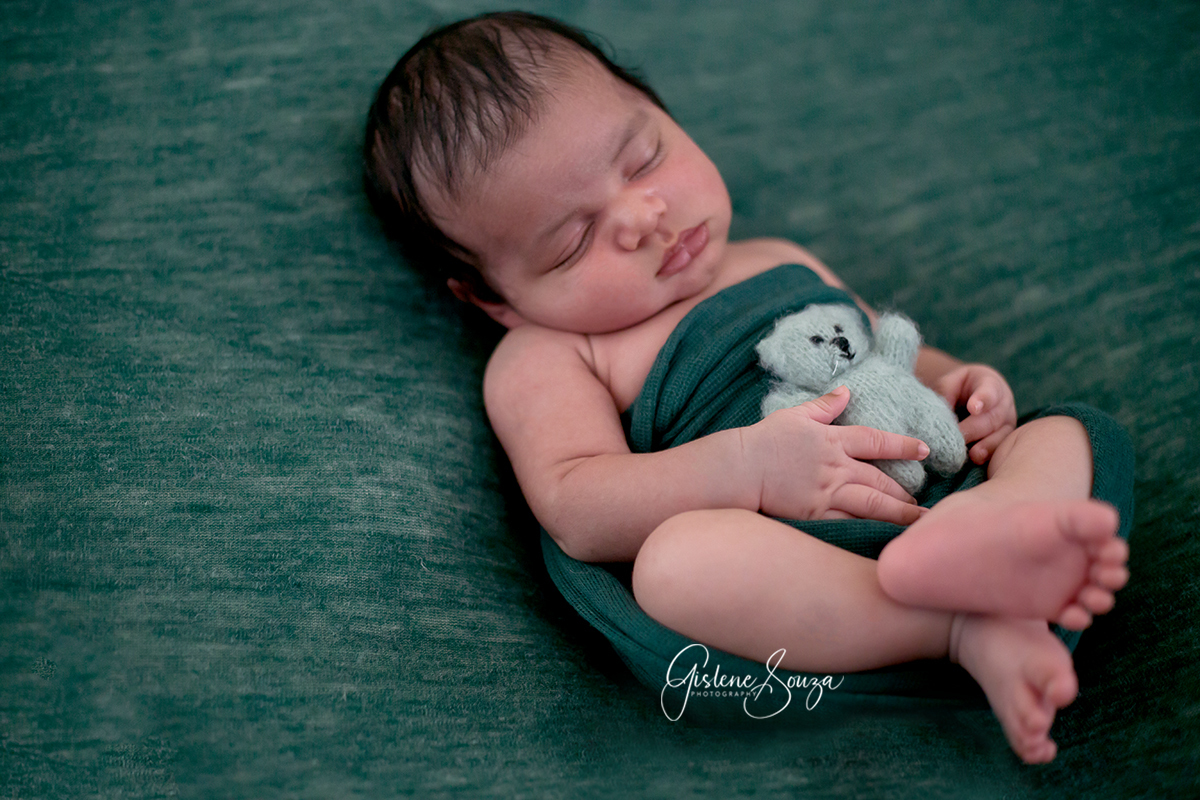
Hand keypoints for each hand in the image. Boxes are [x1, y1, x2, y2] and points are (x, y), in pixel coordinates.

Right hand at [743, 386, 930, 524]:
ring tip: (917, 519)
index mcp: (833, 440)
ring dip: (899, 512)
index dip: (903, 445)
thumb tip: (846, 391)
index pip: (877, 441)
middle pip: (881, 479)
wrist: (739, 467)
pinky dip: (870, 528)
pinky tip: (885, 535)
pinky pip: (850, 523)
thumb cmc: (764, 439)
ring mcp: (827, 493)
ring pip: (873, 504)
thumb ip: (824, 406)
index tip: (925, 450)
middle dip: (905, 490)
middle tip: (922, 500)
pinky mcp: (815, 515)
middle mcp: (836, 467)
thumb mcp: (795, 415)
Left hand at [932, 364, 1016, 463]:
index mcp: (990, 384)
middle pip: (992, 417)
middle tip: (958, 437)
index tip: (973, 408)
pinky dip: (990, 455)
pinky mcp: (1004, 439)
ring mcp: (1007, 422)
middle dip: (974, 428)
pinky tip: (978, 460)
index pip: (989, 390)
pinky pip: (1000, 448)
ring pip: (1000, 435)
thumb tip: (939, 415)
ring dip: (987, 445)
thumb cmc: (958, 388)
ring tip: (974, 455)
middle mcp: (1004, 403)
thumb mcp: (950, 383)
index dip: (982, 399)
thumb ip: (945, 393)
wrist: (970, 395)